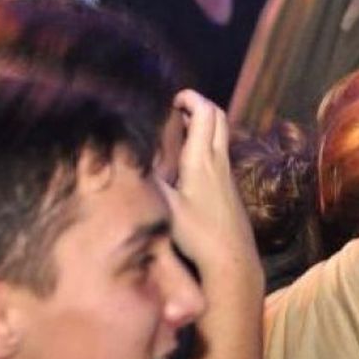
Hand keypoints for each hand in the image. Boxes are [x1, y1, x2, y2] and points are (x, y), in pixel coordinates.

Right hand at [161, 90, 258, 277]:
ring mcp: (227, 174)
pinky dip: (208, 143)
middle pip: (219, 117)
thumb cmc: (198, 235)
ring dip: (204, 124)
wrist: (232, 260)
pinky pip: (221, 152)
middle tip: (177, 109)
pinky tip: (190, 160)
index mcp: (202, 160)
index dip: (191, 98)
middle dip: (199, 105)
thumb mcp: (166, 207)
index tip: (173, 99)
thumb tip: (127, 160)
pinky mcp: (230, 188)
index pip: (205, 112)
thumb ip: (148, 182)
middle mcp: (219, 162)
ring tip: (180, 130)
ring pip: (222, 135)